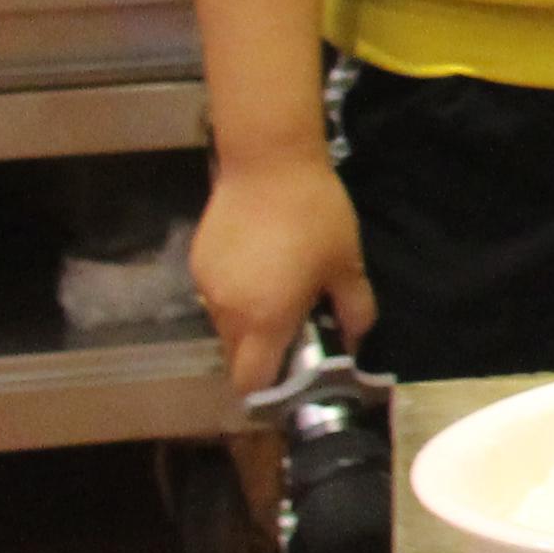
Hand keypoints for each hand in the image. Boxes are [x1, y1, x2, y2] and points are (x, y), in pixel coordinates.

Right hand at [193, 148, 373, 395]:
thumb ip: (355, 311)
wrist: (268, 165)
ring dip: (250, 324)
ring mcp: (206, 287)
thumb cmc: (315, 216)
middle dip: (263, 355)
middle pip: (236, 357)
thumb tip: (356, 342)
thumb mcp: (347, 265)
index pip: (250, 380)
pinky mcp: (197, 263)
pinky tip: (262, 268)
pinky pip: (217, 297)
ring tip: (281, 294)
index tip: (292, 378)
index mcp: (264, 319)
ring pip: (225, 327)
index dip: (269, 388)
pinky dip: (238, 297)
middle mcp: (227, 311)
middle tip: (296, 331)